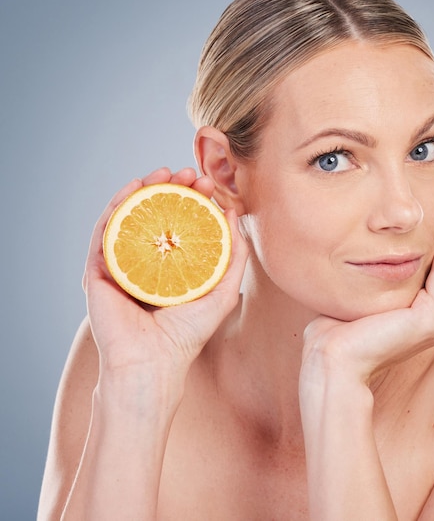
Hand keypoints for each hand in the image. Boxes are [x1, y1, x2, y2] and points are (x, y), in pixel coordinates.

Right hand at [83, 167, 247, 386]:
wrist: (154, 361)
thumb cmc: (187, 333)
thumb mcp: (223, 291)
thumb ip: (233, 256)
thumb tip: (233, 216)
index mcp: (170, 266)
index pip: (179, 224)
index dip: (193, 201)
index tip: (208, 185)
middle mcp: (144, 261)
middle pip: (156, 214)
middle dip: (173, 189)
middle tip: (191, 173)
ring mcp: (120, 263)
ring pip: (131, 215)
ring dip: (146, 188)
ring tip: (166, 172)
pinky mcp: (99, 269)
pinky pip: (106, 229)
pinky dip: (118, 204)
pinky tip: (135, 187)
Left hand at [301, 196, 433, 385]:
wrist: (329, 360)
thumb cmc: (332, 334)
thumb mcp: (354, 298)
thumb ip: (364, 281)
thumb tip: (355, 259)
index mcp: (412, 320)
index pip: (429, 275)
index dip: (433, 245)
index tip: (432, 215)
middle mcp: (427, 322)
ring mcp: (430, 323)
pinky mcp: (427, 320)